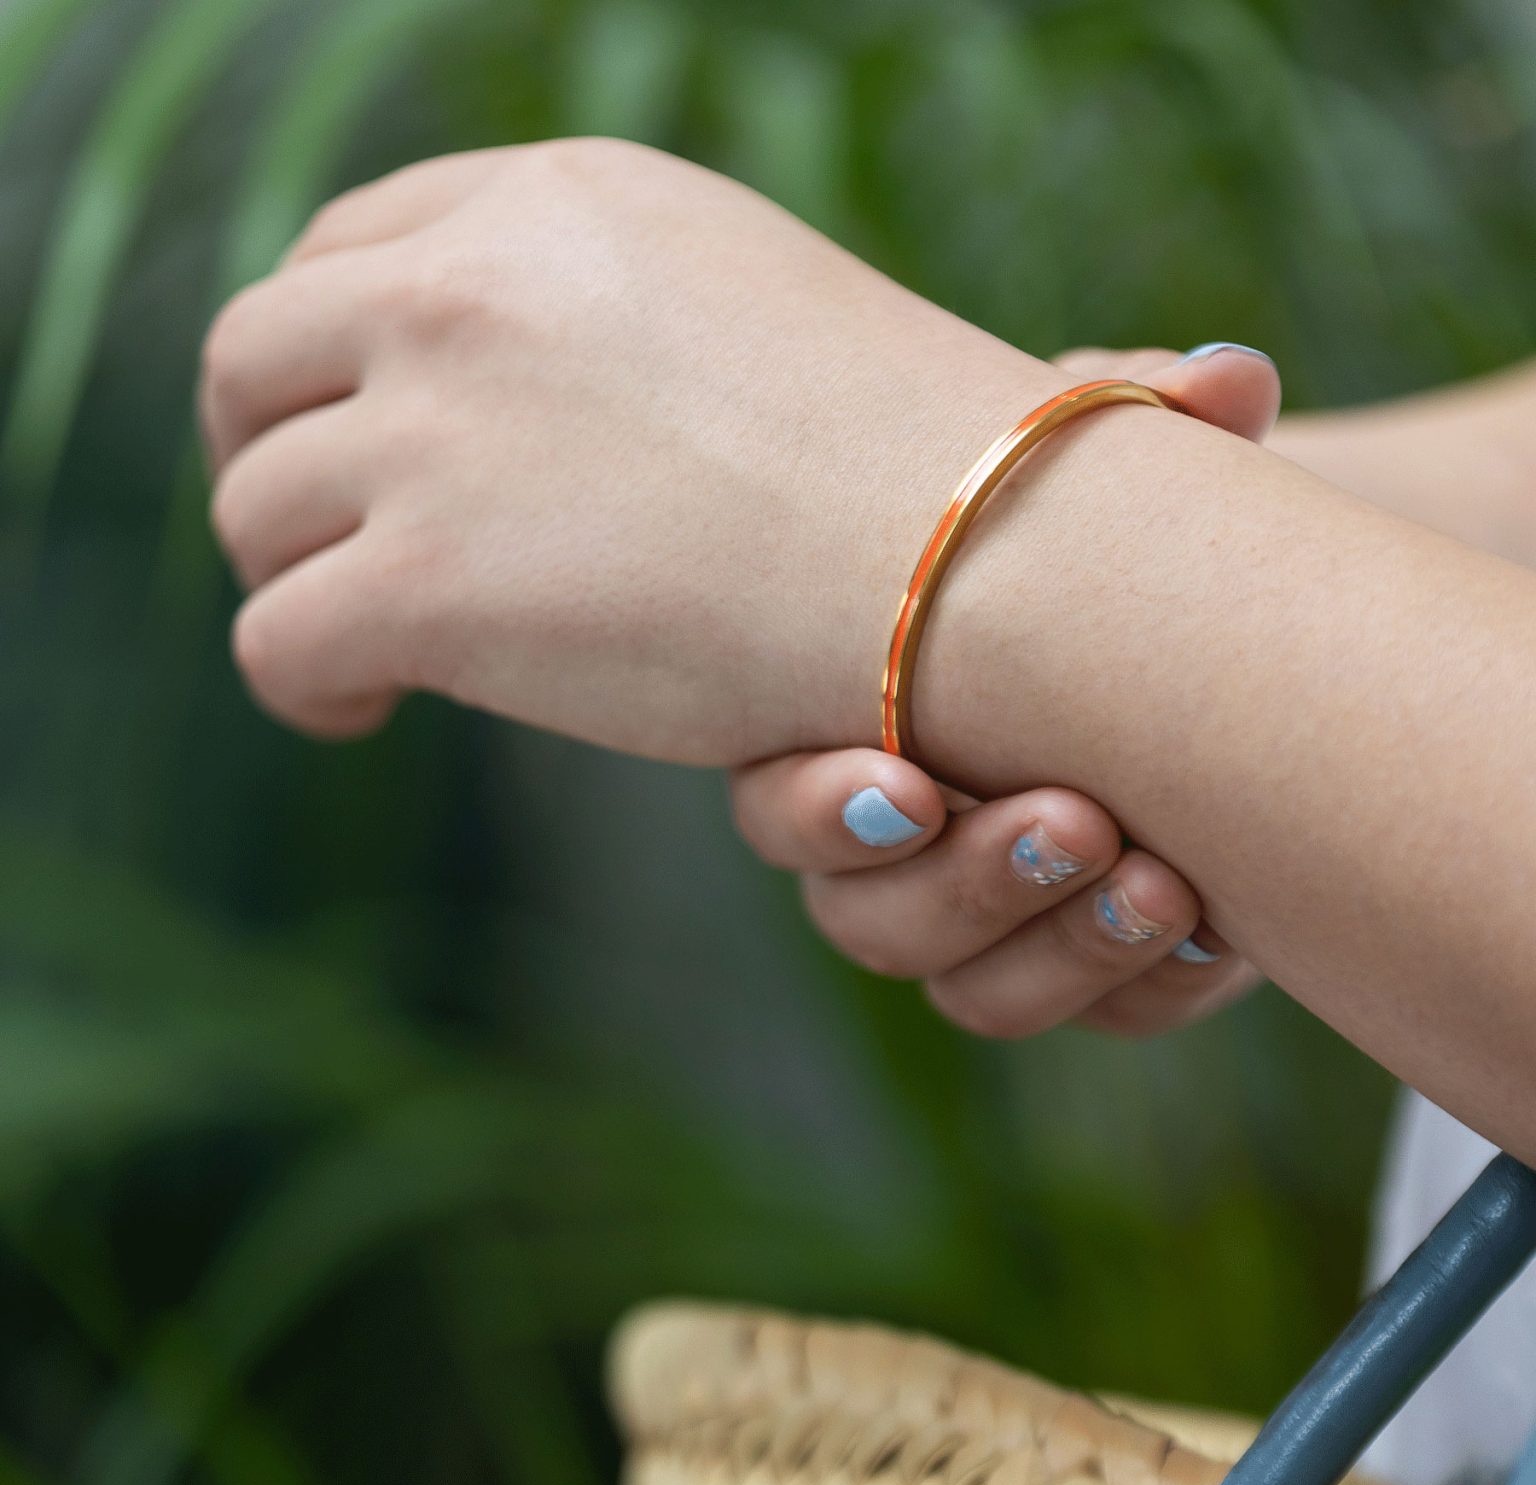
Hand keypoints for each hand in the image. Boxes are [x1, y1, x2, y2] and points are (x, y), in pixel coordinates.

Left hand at [203, 138, 1079, 761]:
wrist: (980, 560)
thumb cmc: (907, 465)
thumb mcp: (743, 308)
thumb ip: (606, 323)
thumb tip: (534, 409)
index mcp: (553, 205)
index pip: (353, 253)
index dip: (327, 357)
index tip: (352, 433)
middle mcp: (468, 291)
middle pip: (259, 358)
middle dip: (265, 452)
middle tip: (317, 539)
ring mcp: (436, 433)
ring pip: (257, 509)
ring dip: (288, 575)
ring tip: (357, 644)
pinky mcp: (429, 585)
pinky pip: (279, 639)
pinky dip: (300, 685)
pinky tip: (358, 709)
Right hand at [730, 344, 1277, 1037]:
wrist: (1171, 628)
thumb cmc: (1078, 541)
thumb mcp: (1082, 470)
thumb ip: (1125, 417)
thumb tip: (1224, 376)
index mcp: (850, 737)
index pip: (781, 810)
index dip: (824, 812)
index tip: (912, 780)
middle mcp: (901, 851)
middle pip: (871, 924)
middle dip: (966, 884)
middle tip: (1074, 818)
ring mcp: (992, 921)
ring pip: (979, 996)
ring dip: (1062, 949)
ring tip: (1166, 882)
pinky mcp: (1090, 964)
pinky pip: (1104, 1019)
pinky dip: (1158, 984)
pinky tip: (1229, 927)